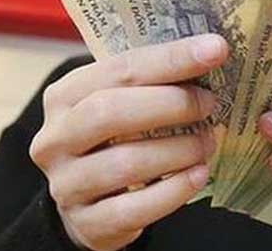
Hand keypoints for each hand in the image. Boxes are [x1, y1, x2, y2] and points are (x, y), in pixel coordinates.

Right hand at [29, 34, 227, 250]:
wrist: (93, 198)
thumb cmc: (118, 136)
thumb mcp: (126, 100)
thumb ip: (155, 80)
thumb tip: (212, 52)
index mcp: (66, 94)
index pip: (120, 68)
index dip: (172, 58)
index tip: (216, 49)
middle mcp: (56, 137)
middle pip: (112, 112)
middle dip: (173, 104)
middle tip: (211, 104)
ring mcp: (66, 183)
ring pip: (126, 163)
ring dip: (180, 149)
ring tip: (209, 142)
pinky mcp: (87, 222)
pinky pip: (133, 209)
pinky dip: (174, 190)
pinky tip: (199, 175)